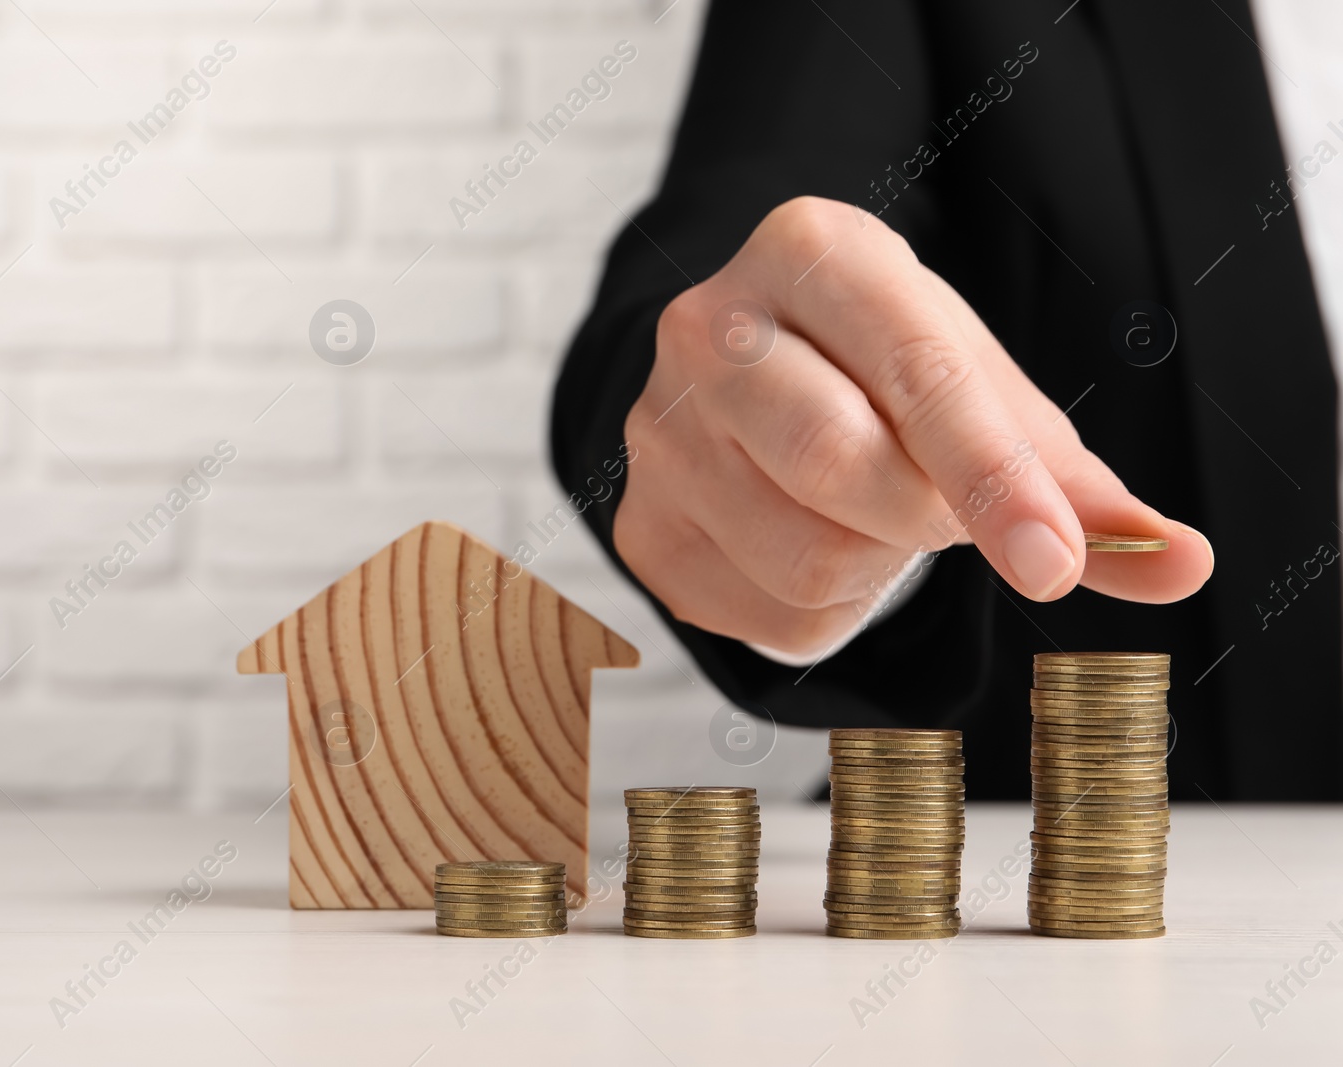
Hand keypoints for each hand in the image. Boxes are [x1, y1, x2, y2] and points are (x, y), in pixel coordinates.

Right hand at [614, 197, 1214, 658]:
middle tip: (938, 504)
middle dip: (925, 513)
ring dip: (874, 564)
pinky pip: (763, 616)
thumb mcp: (981, 390)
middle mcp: (709, 327)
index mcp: (810, 251)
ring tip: (863, 511)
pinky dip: (820, 608)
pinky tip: (808, 544)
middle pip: (845, 464)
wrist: (744, 379)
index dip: (994, 477)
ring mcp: (659, 431)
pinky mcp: (639, 525)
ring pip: (808, 557)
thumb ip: (1074, 478)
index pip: (915, 373)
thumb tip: (1183, 563)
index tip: (1056, 561)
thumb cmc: (880, 373)